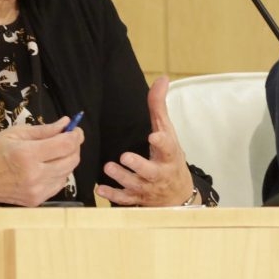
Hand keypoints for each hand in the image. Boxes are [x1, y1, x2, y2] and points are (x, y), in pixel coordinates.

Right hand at [0, 116, 82, 206]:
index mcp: (27, 155)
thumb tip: (64, 124)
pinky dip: (59, 173)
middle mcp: (34, 175)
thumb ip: (43, 130)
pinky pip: (58, 184)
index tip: (75, 129)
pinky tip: (47, 166)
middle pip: (71, 160)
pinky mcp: (36, 200)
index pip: (65, 145)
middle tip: (68, 137)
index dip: (75, 135)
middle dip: (74, 146)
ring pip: (67, 173)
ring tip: (54, 151)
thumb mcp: (14, 133)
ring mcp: (36, 191)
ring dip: (67, 160)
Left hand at [97, 77, 194, 206]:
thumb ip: (159, 106)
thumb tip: (161, 79)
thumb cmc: (169, 157)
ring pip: (135, 185)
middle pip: (150, 171)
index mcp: (168, 155)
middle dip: (138, 165)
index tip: (154, 136)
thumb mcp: (167, 131)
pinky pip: (125, 200)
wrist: (178, 193)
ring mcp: (148, 187)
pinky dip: (113, 196)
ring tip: (109, 167)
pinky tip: (101, 189)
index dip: (161, 142)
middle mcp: (159, 173)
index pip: (168, 147)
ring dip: (121, 177)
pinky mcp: (137, 198)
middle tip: (125, 157)